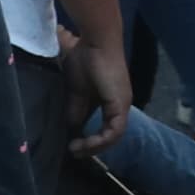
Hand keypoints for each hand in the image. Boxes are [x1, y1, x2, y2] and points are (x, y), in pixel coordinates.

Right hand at [59, 40, 129, 154]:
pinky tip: (86, 143)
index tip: (73, 146)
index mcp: (111, 103)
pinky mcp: (121, 103)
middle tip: (74, 152)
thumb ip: (76, 111)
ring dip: (95, 147)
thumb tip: (71, 130)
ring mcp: (123, 104)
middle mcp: (121, 105)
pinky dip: (101, 140)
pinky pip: (115, 130)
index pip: (105, 130)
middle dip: (92, 148)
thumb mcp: (76, 92)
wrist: (95, 42)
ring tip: (78, 149)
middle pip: (111, 136)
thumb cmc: (85, 60)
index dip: (91, 141)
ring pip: (114, 136)